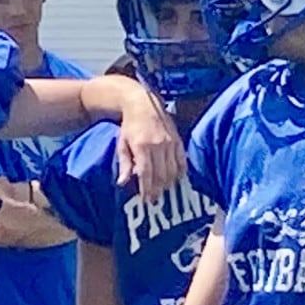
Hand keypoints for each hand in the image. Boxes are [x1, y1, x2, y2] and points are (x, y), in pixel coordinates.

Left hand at [113, 82, 183, 200]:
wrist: (143, 104)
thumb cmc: (129, 126)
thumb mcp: (122, 144)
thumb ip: (124, 164)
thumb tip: (122, 182)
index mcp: (142, 147)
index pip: (146, 174)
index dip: (147, 189)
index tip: (146, 200)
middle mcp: (158, 145)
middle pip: (161, 175)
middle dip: (158, 190)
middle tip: (154, 200)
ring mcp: (170, 142)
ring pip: (173, 170)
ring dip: (168, 183)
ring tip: (163, 191)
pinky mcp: (178, 140)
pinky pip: (182, 161)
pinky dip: (180, 172)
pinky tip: (175, 179)